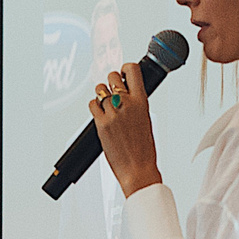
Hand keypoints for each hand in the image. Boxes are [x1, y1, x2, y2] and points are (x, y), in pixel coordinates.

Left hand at [90, 62, 160, 196]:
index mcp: (141, 102)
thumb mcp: (146, 119)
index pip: (132, 70)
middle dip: (111, 82)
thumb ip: (136, 103)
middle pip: (112, 76)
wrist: (138, 169)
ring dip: (101, 95)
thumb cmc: (144, 149)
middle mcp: (126, 104)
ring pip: (100, 90)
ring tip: (107, 106)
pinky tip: (100, 114)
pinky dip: (94, 107)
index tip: (124, 73)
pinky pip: (92, 104)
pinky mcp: (101, 124)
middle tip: (113, 92)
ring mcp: (112, 113)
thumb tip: (126, 92)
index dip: (125, 69)